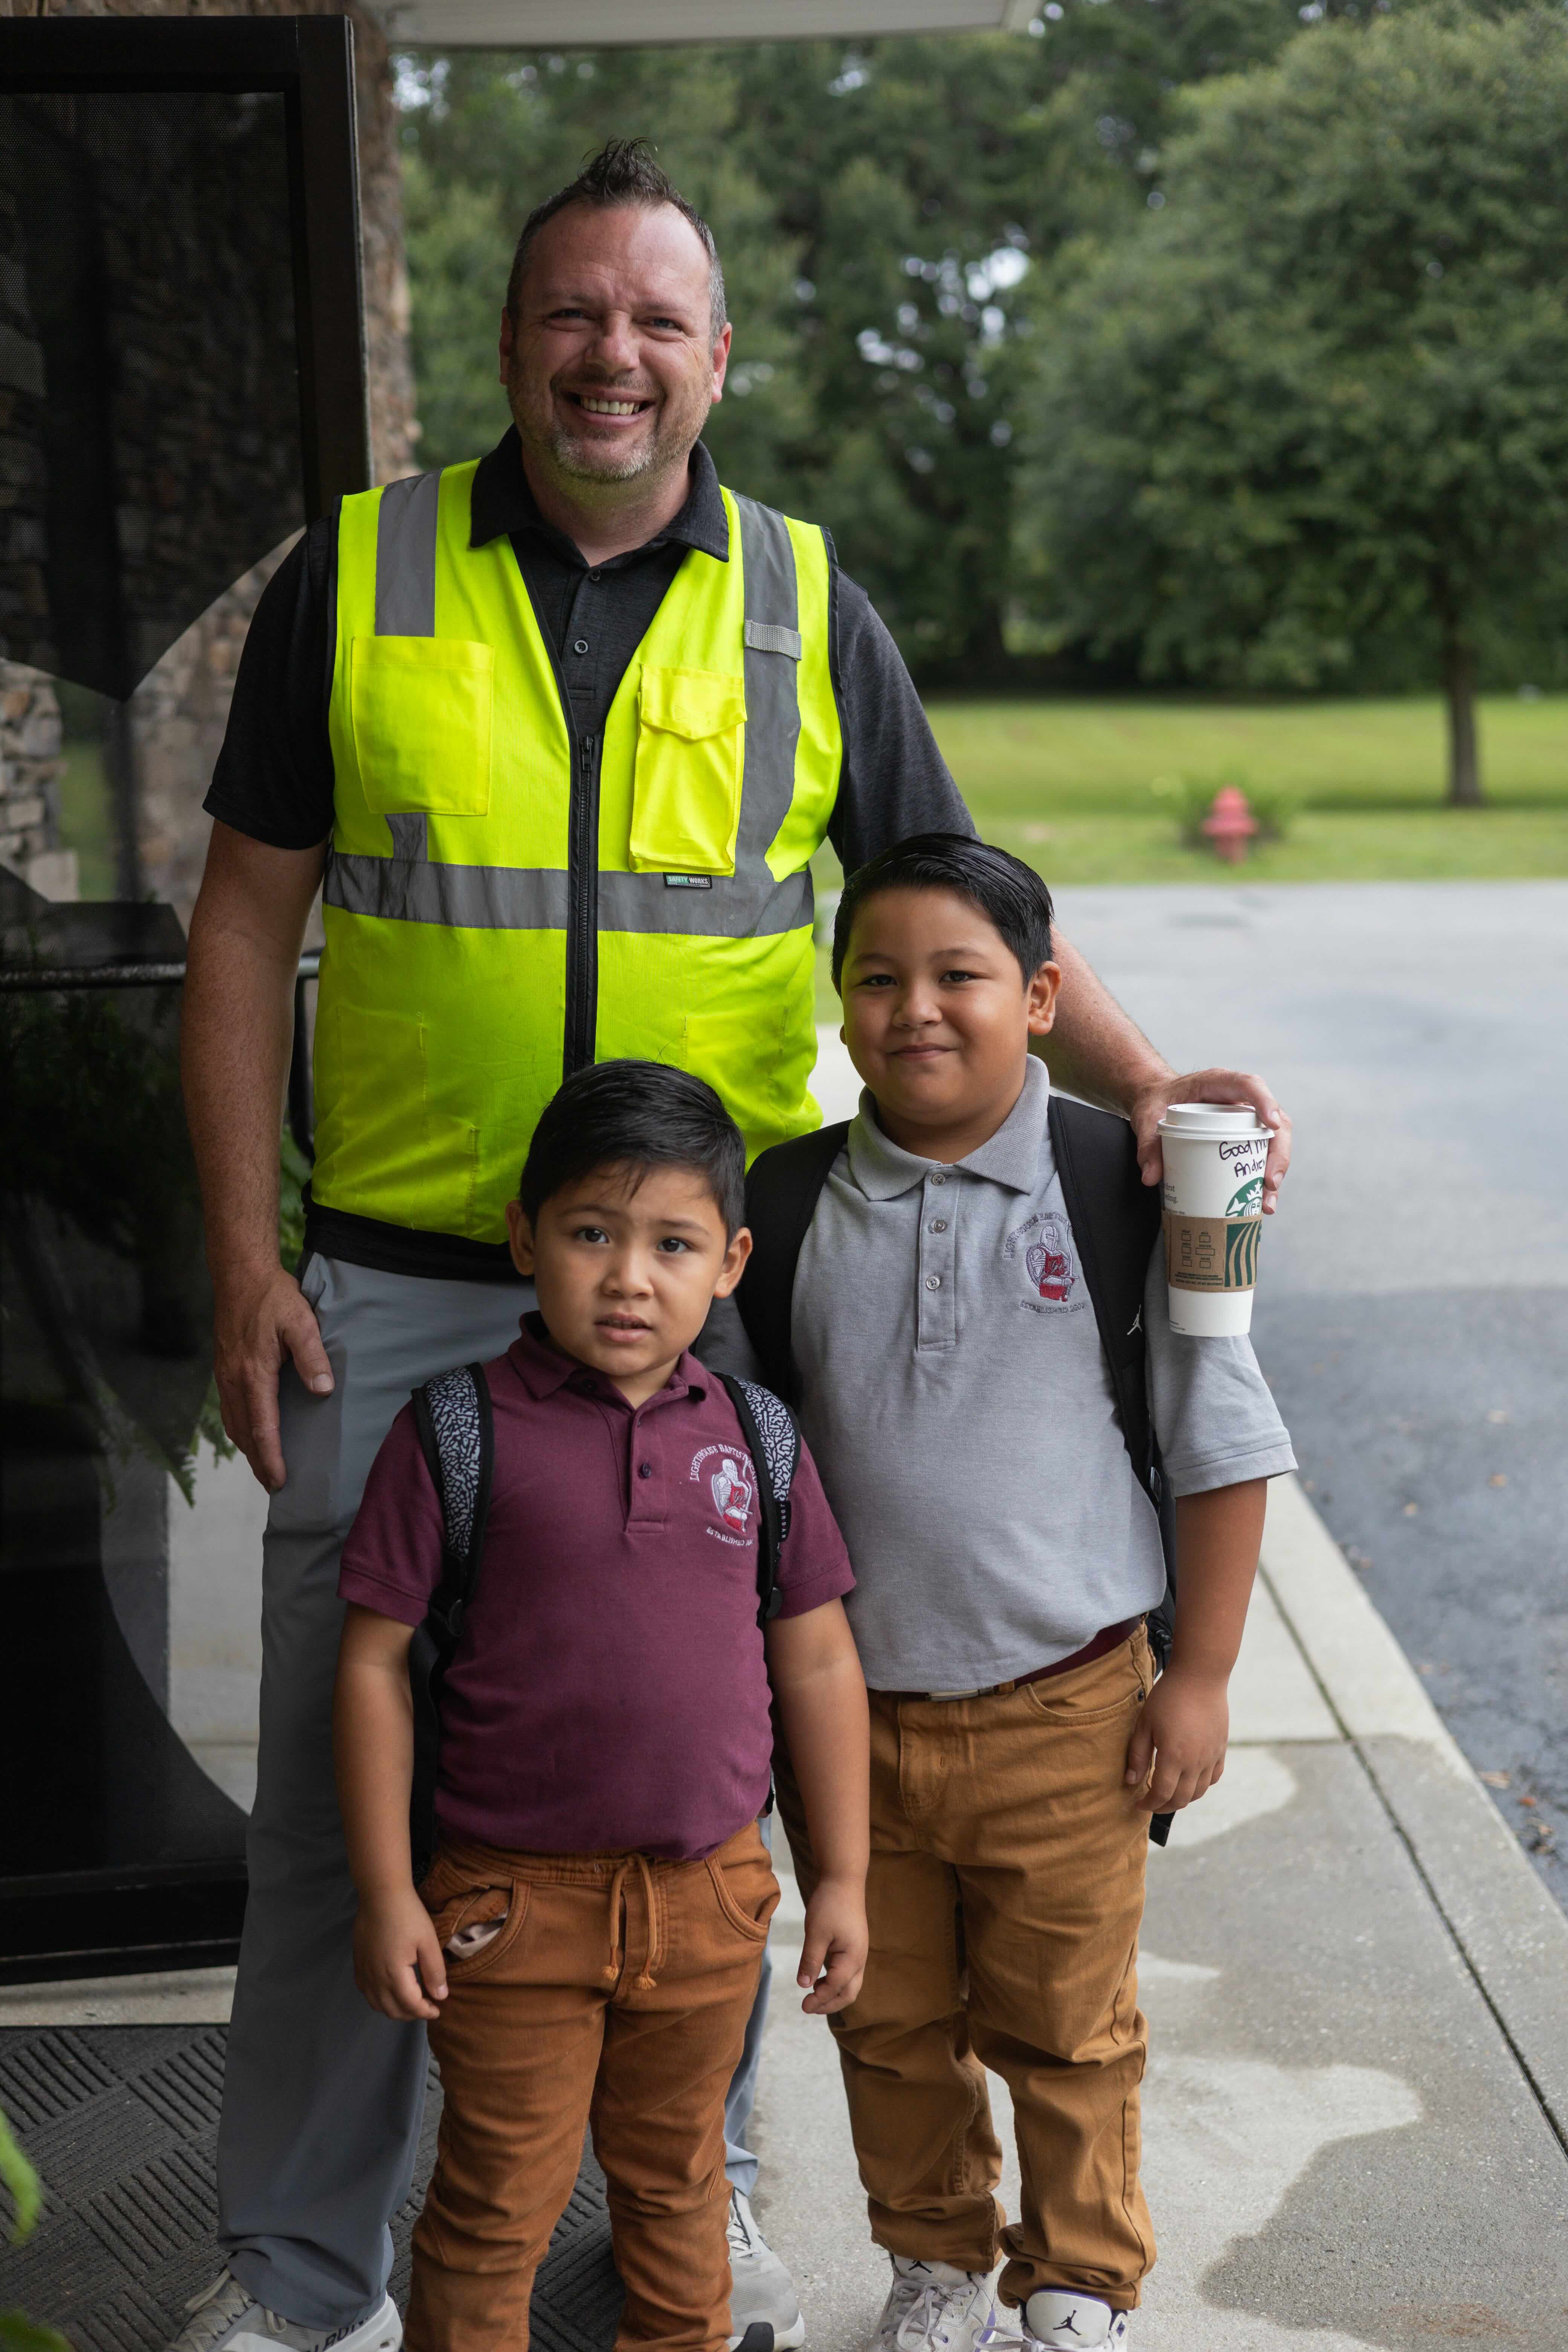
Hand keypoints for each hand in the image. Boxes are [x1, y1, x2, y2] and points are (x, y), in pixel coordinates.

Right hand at [213, 1261, 333, 1490]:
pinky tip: (248, 1433)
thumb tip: (323, 1390)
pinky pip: (229, 1409)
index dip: (272, 1457)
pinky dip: (239, 1429)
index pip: (263, 1427)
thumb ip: (312, 1356)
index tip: (280, 1481)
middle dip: (258, 1462)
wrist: (239, 1274)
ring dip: (247, 1449)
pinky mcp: (223, 1368)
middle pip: (245, 1433)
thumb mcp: (300, 1321)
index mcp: (253, 1374)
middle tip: (274, 1487)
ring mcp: (225, 1375)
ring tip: (262, 1468)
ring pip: (234, 1423)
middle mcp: (233, 1380)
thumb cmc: (272, 1297)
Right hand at [352, 1885, 448, 2020]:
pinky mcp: (358, 1964)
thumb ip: (434, 1972)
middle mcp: (375, 1978)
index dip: (426, 2011)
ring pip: (377, 2004)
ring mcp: (364, 1972)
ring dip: (395, 2009)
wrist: (381, 1894)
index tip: (438, 2010)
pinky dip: (379, 1999)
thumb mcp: (428, 1941)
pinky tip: (389, 1991)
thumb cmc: (408, 1915)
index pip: (410, 2005)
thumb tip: (441, 1996)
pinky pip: (366, 1992)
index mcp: (394, 1975)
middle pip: (392, 2010)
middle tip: (427, 2007)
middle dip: (411, 2014)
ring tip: (411, 2003)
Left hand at [796, 1874, 867, 2014]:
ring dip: (831, 1994)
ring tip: (811, 1996)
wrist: (843, 1880)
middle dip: (829, 2004)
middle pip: (849, 1992)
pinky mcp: (852, 1947)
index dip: (820, 1999)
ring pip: (849, 1984)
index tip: (803, 2005)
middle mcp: (859, 1958)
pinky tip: (818, 1979)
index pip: (836, 1987)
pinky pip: (846, 1972)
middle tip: (807, 2007)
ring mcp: (857, 1953)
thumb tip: (803, 1986)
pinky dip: (833, 1982)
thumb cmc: (830, 1904)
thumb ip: (811, 1961)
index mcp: (853, 1957)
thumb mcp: (816, 1933)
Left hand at [1125, 1667, 1229, 1814]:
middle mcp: (1196, 1762)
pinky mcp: (1221, 1748)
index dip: (1149, 1803)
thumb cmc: (1168, 1697)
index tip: (1138, 1803)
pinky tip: (1190, 1780)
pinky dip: (1202, 1785)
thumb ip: (1138, 1755)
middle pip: (1181, 1799)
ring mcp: (1211, 1756)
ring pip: (1199, 1791)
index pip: (1162, 1794)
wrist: (1200, 1676)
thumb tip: (1131, 1781)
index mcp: (1174, 1757)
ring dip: (1183, 1799)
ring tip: (1168, 1793)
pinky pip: (1214, 1777)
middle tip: (1151, 1802)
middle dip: (1164, 1806)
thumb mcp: (1145, 1724)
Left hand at [1129, 1069, 1291, 1214]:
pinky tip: (1260, 1202)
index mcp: (1217, 1082)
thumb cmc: (1157, 1103)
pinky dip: (1264, 1177)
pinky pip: (1263, 1152)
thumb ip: (1147, 1145)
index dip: (1265, 1101)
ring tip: (1266, 1203)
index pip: (1248, 1084)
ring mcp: (1245, 1118)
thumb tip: (1151, 1177)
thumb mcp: (1147, 1118)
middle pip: (1273, 1118)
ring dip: (1276, 1171)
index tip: (1273, 1124)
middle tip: (1269, 1183)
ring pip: (1273, 1140)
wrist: (1158, 1102)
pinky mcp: (1244, 1135)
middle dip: (1277, 1152)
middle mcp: (1239, 1099)